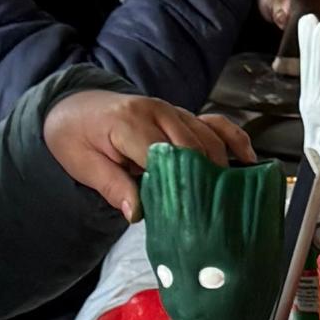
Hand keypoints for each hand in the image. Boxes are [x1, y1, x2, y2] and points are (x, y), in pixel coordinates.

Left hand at [44, 91, 251, 215]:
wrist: (73, 105)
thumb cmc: (75, 135)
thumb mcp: (81, 163)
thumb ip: (110, 185)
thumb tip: (136, 212)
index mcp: (129, 122)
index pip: (163, 156)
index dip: (177, 185)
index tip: (185, 213)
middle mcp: (156, 111)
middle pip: (193, 148)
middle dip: (204, 180)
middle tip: (211, 213)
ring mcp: (173, 111)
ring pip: (209, 138)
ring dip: (220, 167)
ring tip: (228, 198)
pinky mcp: (182, 115)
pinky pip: (215, 124)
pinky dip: (234, 139)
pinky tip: (247, 159)